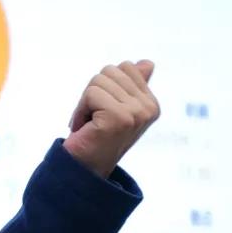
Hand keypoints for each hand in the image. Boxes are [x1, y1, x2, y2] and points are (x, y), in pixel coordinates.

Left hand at [63, 60, 159, 177]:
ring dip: (85, 103)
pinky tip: (84, 128)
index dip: (104, 85)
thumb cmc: (96, 137)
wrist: (83, 170)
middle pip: (110, 71)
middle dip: (93, 92)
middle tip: (93, 117)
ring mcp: (137, 113)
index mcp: (151, 103)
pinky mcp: (119, 118)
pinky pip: (91, 94)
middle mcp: (149, 108)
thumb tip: (147, 62)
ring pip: (98, 81)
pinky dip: (80, 110)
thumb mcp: (115, 108)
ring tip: (89, 124)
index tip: (102, 109)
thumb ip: (131, 86)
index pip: (125, 67)